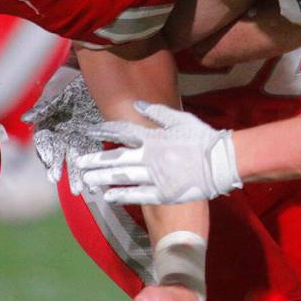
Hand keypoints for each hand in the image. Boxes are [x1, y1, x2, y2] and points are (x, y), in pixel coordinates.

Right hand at [25, 74, 102, 194]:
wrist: (88, 74)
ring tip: (81, 190)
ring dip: (77, 175)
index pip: (44, 145)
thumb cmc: (67, 82)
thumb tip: (26, 118)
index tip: (50, 169)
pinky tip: (95, 179)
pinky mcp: (93, 136)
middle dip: (61, 171)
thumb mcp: (55, 92)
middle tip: (63, 185)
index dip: (46, 157)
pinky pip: (92, 153)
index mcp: (48, 125)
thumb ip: (43, 106)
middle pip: (59, 156)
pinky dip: (92, 166)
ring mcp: (76, 136)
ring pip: (75, 159)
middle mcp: (60, 134)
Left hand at [76, 102, 240, 204]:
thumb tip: (136, 104)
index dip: (104, 131)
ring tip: (87, 179)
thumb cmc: (202, 138)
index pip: (123, 132)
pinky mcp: (162, 193)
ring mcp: (155, 177)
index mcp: (153, 138)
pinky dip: (121, 195)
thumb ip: (156, 112)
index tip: (89, 131)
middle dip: (96, 160)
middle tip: (79, 163)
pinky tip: (107, 195)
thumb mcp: (180, 119)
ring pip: (122, 177)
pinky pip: (136, 195)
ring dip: (103, 178)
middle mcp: (150, 157)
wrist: (221, 163)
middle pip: (116, 159)